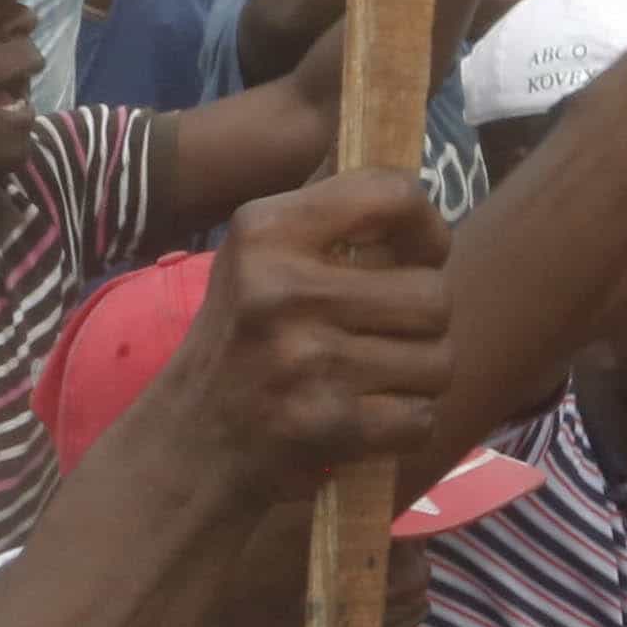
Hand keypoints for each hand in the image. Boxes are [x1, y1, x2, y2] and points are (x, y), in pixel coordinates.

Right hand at [139, 168, 455, 493]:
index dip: (428, 227)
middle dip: (425, 323)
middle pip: (433, 294)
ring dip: (417, 378)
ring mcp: (306, 359)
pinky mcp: (326, 423)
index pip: (390, 195)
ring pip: (437, 360)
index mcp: (266, 232)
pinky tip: (365, 419)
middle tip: (386, 333)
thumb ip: (327, 219)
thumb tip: (409, 185)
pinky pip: (420, 418)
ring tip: (373, 378)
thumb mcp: (256, 260)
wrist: (188, 442)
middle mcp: (283, 288)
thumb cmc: (240, 342)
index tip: (423, 255)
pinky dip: (404, 426)